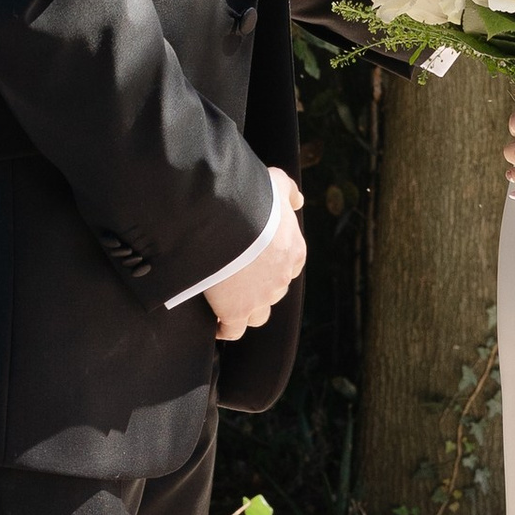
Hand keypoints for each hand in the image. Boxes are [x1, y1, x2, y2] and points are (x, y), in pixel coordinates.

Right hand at [203, 174, 304, 338]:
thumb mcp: (277, 183)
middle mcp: (281, 279)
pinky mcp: (235, 311)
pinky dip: (225, 329)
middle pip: (275, 293)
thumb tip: (298, 202)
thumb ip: (289, 192)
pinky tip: (216, 324)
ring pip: (258, 316)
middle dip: (260, 289)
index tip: (260, 262)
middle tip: (238, 281)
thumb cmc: (253, 199)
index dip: (276, 266)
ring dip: (246, 312)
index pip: (291, 267)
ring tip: (228, 306)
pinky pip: (233, 331)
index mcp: (293, 252)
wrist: (228, 219)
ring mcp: (260, 299)